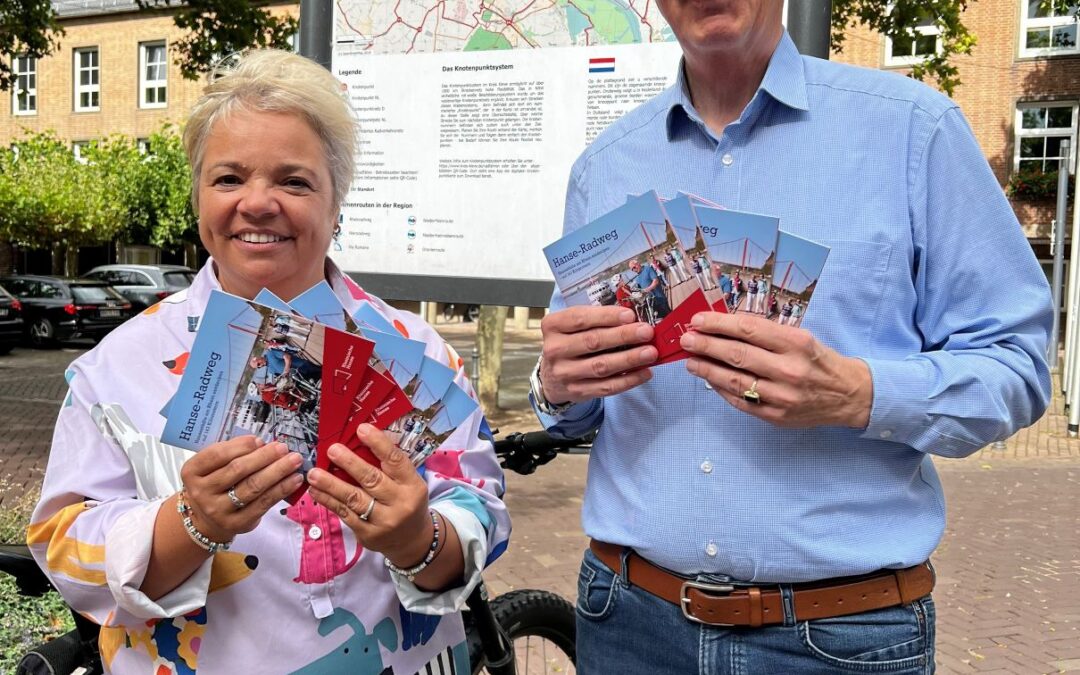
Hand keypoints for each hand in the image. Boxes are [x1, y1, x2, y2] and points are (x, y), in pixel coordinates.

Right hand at [179, 436, 304, 542]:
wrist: (206, 520)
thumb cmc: (214, 484)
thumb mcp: (211, 467)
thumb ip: (231, 454)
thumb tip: (263, 444)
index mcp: (192, 471)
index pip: (217, 455)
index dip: (241, 446)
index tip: (260, 440)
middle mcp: (201, 492)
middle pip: (238, 470)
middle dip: (265, 456)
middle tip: (283, 447)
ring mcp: (219, 510)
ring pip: (253, 487)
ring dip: (278, 471)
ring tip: (294, 460)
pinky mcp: (238, 523)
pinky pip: (264, 503)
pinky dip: (282, 489)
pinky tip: (294, 479)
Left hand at [306, 425, 431, 566]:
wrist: (411, 540)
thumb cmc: (406, 502)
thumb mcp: (408, 483)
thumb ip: (389, 467)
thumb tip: (360, 441)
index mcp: (412, 485)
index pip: (396, 460)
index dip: (378, 444)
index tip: (361, 429)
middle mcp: (400, 503)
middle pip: (372, 480)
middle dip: (350, 463)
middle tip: (332, 450)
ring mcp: (383, 521)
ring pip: (354, 499)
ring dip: (331, 485)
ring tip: (314, 473)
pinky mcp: (367, 534)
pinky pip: (344, 514)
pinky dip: (328, 501)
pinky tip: (315, 491)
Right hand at [539, 305, 658, 402]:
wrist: (552, 376)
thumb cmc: (570, 342)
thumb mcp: (573, 326)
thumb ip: (597, 319)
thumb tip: (632, 318)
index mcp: (553, 326)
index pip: (580, 319)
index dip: (606, 316)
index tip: (630, 315)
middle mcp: (554, 350)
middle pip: (592, 342)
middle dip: (623, 336)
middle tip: (646, 332)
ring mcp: (564, 373)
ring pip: (601, 366)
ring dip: (629, 359)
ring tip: (650, 353)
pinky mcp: (577, 391)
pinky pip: (607, 387)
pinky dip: (629, 380)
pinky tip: (645, 372)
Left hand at [680, 312, 872, 428]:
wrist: (847, 395)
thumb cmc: (818, 361)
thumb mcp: (800, 337)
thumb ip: (765, 333)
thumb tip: (723, 328)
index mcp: (795, 343)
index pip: (748, 329)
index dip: (718, 324)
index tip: (698, 320)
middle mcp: (789, 369)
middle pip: (737, 354)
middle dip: (706, 345)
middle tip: (686, 340)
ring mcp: (782, 396)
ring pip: (735, 380)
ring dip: (707, 369)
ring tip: (691, 361)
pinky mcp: (776, 417)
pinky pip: (741, 401)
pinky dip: (722, 389)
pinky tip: (709, 380)